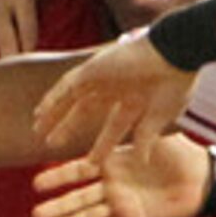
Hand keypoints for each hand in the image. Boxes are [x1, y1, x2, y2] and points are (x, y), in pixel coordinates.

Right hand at [27, 132, 210, 216]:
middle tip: (34, 215)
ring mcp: (121, 205)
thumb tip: (122, 108)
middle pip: (78, 198)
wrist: (201, 180)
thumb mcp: (155, 136)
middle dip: (57, 206)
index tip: (37, 183)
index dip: (59, 178)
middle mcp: (113, 186)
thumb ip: (135, 130)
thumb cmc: (180, 154)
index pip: (79, 171)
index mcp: (113, 164)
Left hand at [31, 31, 198, 159]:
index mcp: (134, 100)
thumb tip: (140, 162)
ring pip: (72, 97)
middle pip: (85, 111)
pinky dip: (54, 98)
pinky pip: (68, 84)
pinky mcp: (95, 67)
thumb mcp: (159, 117)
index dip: (101, 144)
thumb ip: (146, 138)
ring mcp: (105, 77)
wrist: (177, 53)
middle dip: (68, 127)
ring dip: (55, 113)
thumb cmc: (176, 83)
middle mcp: (117, 89)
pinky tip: (41, 111)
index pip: (113, 127)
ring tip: (38, 128)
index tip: (90, 163)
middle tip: (51, 144)